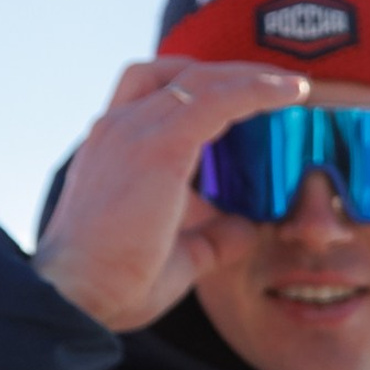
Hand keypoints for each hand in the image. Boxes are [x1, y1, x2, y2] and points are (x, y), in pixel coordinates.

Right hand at [33, 59, 310, 331]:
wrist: (77, 295)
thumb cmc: (115, 283)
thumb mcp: (177, 255)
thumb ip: (212, 237)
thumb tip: (248, 228)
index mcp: (114, 149)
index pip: (154, 94)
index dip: (201, 89)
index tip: (244, 97)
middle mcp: (119, 129)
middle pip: (176, 74)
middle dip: (229, 74)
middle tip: (277, 85)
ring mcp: (134, 131)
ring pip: (201, 80)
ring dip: (250, 77)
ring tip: (292, 86)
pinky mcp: (158, 145)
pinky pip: (217, 99)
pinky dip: (256, 91)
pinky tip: (290, 94)